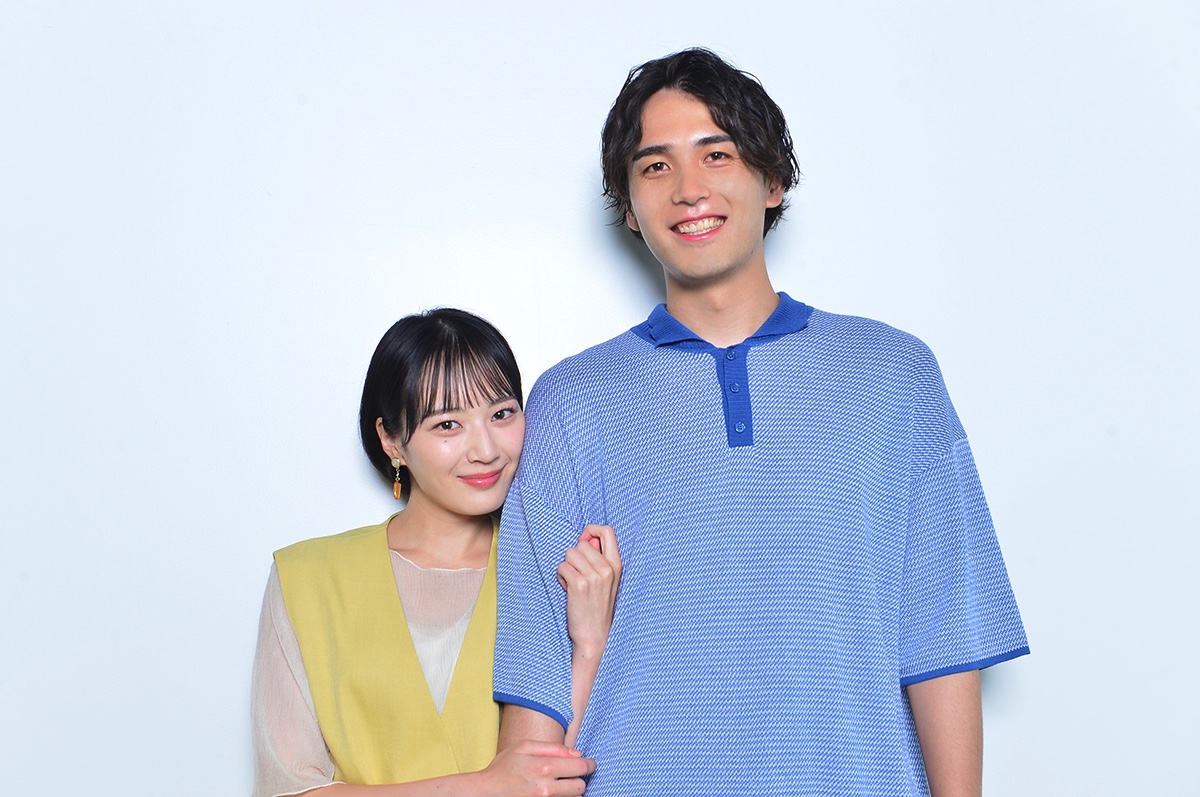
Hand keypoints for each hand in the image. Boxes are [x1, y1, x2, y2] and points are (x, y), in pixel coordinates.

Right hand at [476, 740, 594, 796]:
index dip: (589, 764)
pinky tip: (555, 792)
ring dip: (572, 791)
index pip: (580, 766)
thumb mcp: (524, 746)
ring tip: (560, 784)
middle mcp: (547, 788)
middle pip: (581, 785)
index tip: (589, 763)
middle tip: (573, 774)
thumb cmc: (504, 768)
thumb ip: (552, 747)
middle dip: (580, 778)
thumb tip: (577, 752)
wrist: (485, 793)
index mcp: (544, 767)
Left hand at [558, 524, 621, 657]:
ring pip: (569, 554)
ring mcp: (594, 576)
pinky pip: (562, 567)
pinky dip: (560, 577)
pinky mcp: (579, 584)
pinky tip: (568, 590)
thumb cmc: (597, 607)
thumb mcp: (607, 581)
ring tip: (573, 583)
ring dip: (566, 567)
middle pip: (581, 544)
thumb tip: (586, 539)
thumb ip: (599, 559)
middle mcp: (607, 568)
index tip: (584, 541)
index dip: (591, 531)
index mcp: (616, 565)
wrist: (594, 635)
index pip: (607, 531)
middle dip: (574, 557)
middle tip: (578, 575)